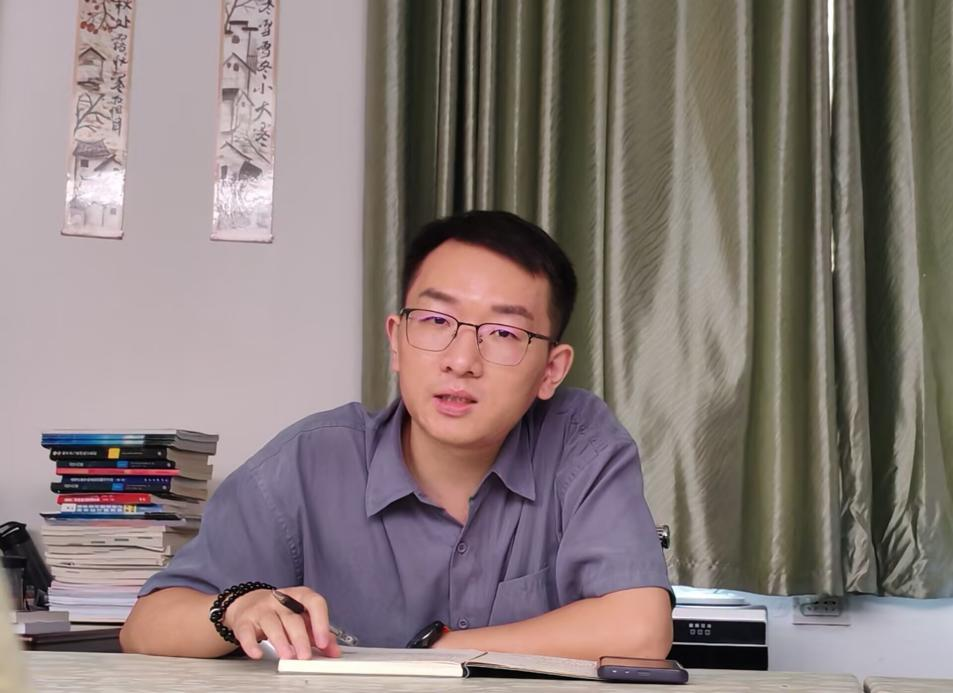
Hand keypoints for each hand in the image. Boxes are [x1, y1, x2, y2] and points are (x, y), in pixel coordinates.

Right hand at [222, 586, 341, 659]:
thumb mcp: (301, 618)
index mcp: (298, 596)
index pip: (314, 602)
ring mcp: (261, 609)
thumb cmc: (280, 612)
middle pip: (292, 617)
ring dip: (280, 641)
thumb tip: (333, 651)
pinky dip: (251, 644)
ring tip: (287, 656)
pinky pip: (247, 632)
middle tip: (305, 656)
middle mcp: (280, 600)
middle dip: (300, 638)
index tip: (323, 641)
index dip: (321, 622)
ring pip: (272, 624)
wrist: (248, 604)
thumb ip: (318, 633)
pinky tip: (258, 653)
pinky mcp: (244, 621)